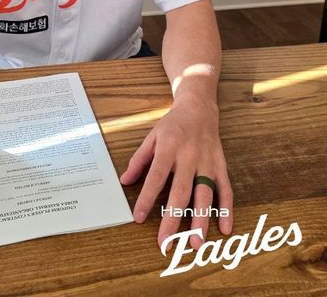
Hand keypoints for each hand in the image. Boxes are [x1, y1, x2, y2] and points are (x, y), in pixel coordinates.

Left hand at [120, 99, 232, 249]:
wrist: (198, 108)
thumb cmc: (172, 126)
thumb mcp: (151, 137)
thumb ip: (139, 160)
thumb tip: (125, 181)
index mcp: (169, 148)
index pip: (156, 177)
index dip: (147, 198)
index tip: (139, 218)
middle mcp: (189, 156)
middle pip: (180, 191)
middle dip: (173, 219)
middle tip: (167, 242)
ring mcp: (207, 162)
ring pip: (204, 194)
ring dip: (200, 219)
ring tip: (195, 242)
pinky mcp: (220, 165)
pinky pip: (225, 189)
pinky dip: (226, 209)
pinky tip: (225, 228)